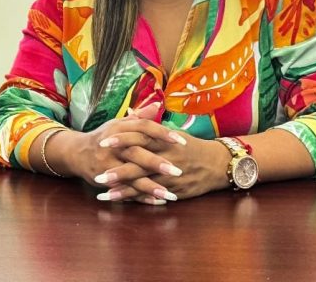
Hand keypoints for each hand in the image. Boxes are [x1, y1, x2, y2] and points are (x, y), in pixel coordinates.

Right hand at [55, 105, 182, 200]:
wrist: (76, 153)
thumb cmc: (103, 137)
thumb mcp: (119, 124)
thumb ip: (140, 117)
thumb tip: (158, 104)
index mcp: (118, 128)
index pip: (143, 128)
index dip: (162, 134)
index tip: (181, 142)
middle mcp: (112, 145)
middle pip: (136, 153)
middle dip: (156, 163)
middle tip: (178, 171)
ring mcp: (106, 163)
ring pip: (130, 176)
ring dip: (150, 187)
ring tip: (170, 195)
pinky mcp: (103, 179)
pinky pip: (124, 190)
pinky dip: (140, 197)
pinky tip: (157, 202)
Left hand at [96, 129, 230, 202]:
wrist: (217, 164)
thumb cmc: (190, 146)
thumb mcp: (171, 132)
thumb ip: (148, 125)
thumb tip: (129, 113)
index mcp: (164, 141)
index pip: (140, 138)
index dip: (121, 140)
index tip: (102, 142)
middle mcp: (167, 158)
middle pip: (139, 164)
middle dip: (118, 171)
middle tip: (97, 174)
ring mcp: (170, 177)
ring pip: (143, 184)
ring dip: (122, 190)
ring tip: (102, 193)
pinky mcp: (174, 191)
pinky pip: (152, 195)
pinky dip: (136, 199)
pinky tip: (120, 201)